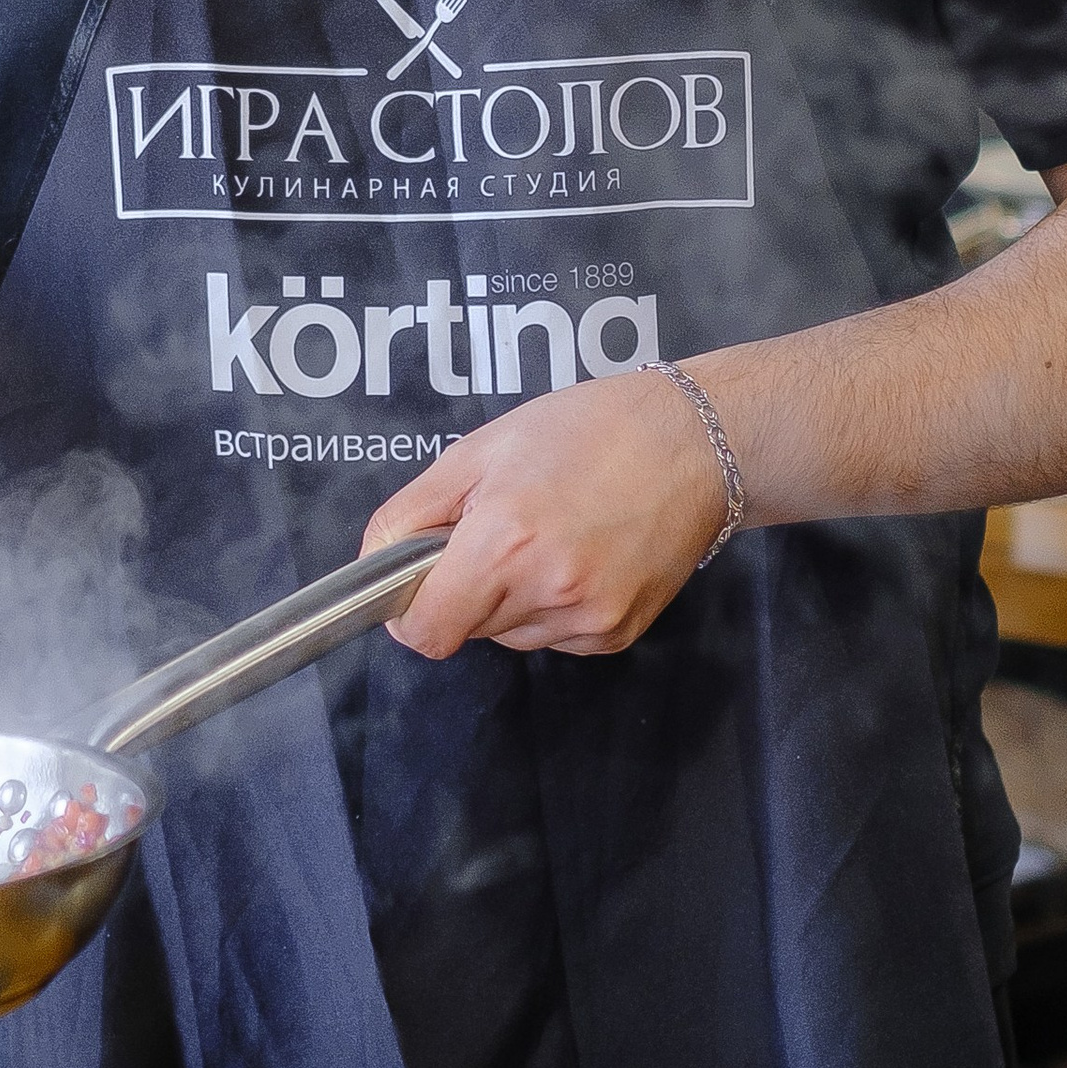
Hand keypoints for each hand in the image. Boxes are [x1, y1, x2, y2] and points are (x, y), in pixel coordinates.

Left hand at [363, 366, 732, 657]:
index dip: (410, 612)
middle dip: (466, 588)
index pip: (427, 631)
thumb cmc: (585, 431)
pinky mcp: (618, 634)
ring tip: (550, 534)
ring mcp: (589, 619)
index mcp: (504, 541)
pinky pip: (555, 636)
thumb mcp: (478, 451)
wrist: (693, 443)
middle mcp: (548, 590)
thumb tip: (373, 565)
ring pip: (511, 634)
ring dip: (511, 598)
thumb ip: (412, 513)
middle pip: (467, 629)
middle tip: (501, 528)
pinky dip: (553, 606)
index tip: (418, 583)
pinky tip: (581, 555)